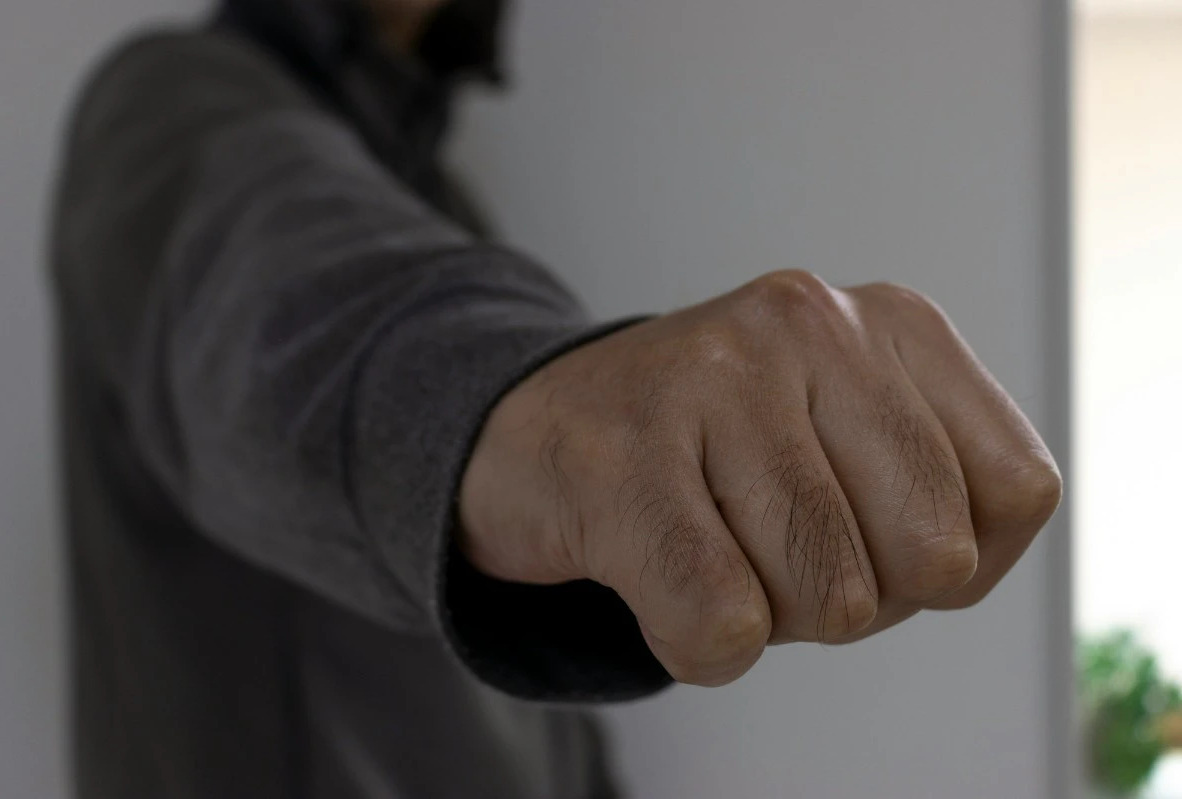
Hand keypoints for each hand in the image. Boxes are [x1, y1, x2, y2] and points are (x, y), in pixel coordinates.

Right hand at [460, 271, 1061, 686]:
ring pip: (828, 599)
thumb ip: (945, 498)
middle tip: (776, 543)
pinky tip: (654, 580)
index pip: (1017, 493)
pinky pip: (722, 621)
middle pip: (933, 559)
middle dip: (860, 592)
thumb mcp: (856, 441)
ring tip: (710, 545)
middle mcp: (811, 325)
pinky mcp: (622, 459)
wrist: (542, 431)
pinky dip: (696, 643)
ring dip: (770, 615)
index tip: (864, 528)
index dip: (945, 557)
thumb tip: (949, 567)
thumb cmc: (718, 456)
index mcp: (892, 322)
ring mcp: (710, 379)